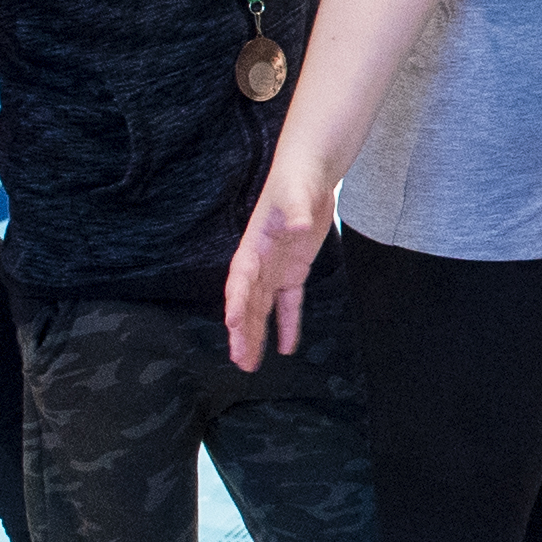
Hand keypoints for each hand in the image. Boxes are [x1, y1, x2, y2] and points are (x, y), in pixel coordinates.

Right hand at [222, 181, 330, 374]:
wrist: (307, 176)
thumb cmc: (296, 183)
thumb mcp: (296, 195)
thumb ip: (296, 212)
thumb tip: (298, 227)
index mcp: (253, 246)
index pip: (241, 278)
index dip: (237, 301)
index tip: (233, 324)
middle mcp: (258, 263)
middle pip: (247, 302)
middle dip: (242, 331)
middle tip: (239, 360)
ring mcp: (274, 270)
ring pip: (262, 309)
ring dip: (257, 336)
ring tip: (250, 365)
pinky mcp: (293, 273)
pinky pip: (289, 304)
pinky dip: (288, 325)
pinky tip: (286, 348)